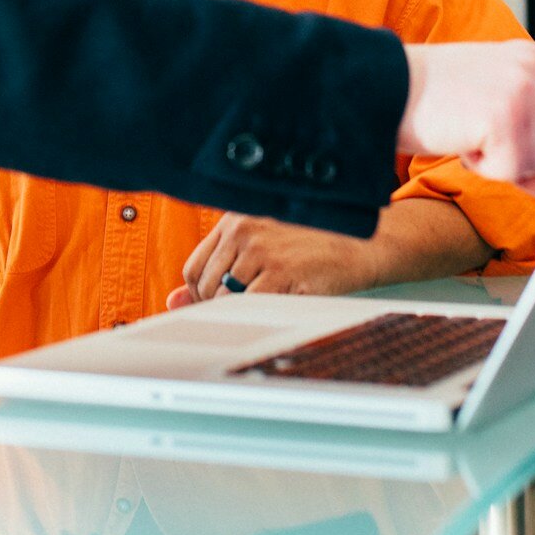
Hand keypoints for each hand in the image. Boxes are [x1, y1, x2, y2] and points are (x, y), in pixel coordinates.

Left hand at [168, 213, 376, 308]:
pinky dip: (258, 314)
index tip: (218, 304)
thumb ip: (217, 267)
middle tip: (244, 312)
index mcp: (235, 220)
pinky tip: (278, 308)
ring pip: (225, 299)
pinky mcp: (283, 272)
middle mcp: (244, 230)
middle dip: (217, 307)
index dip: (201, 294)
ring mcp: (263, 251)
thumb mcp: (261, 245)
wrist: (361, 243)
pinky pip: (251, 306)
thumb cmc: (310, 245)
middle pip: (205, 285)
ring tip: (265, 307)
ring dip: (239, 312)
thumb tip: (173, 300)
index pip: (194, 267)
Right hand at [400, 42, 534, 198]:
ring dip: (500, 160)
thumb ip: (529, 142)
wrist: (381, 86)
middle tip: (477, 131)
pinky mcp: (507, 117)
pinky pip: (512, 169)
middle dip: (520, 153)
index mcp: (531, 60)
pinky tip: (462, 137)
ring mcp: (524, 92)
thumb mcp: (485, 113)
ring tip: (467, 130)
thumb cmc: (429, 99)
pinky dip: (484, 166)